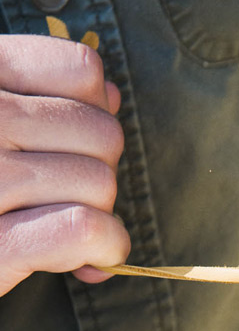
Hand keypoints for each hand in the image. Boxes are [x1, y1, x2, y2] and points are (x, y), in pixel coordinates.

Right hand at [0, 35, 129, 296]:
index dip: (94, 111)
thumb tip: (110, 96)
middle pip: (103, 134)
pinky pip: (83, 228)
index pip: (81, 71)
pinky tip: (90, 259)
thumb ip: (37, 97)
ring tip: (60, 227)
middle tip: (65, 198)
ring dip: (100, 214)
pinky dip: (105, 246)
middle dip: (100, 171)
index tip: (71, 143)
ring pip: (99, 182)